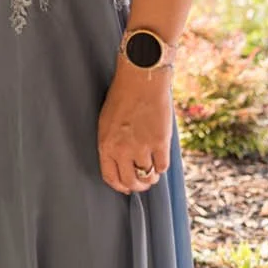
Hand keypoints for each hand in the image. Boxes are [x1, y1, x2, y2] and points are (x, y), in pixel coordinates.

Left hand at [96, 61, 172, 194]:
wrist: (141, 81)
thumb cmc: (122, 97)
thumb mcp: (107, 122)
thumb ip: (111, 144)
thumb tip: (120, 162)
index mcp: (106, 145)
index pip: (110, 177)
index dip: (120, 186)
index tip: (126, 187)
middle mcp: (122, 150)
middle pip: (130, 182)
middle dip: (137, 186)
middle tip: (143, 183)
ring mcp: (142, 148)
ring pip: (148, 176)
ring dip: (151, 178)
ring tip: (153, 173)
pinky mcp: (159, 143)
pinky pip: (162, 166)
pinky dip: (162, 166)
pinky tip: (160, 160)